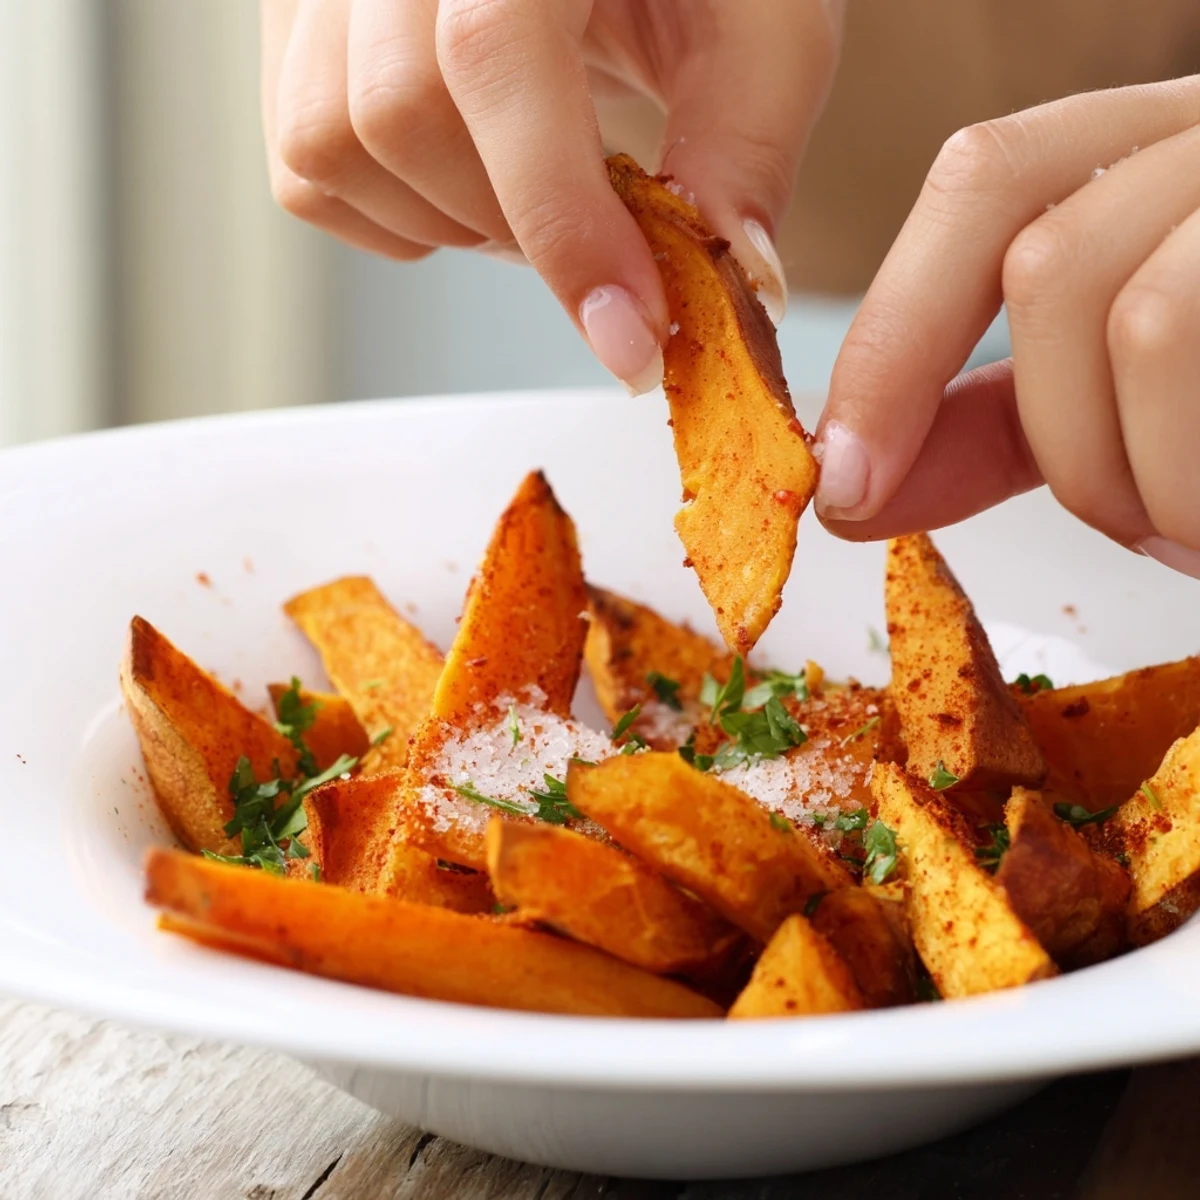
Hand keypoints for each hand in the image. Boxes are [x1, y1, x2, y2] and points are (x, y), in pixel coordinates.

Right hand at [261, 0, 842, 391]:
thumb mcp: (759, 20)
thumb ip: (746, 143)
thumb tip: (734, 283)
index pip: (493, 54)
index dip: (560, 218)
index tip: (629, 335)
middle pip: (399, 116)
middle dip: (517, 227)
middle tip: (602, 238)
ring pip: (329, 149)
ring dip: (454, 223)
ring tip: (538, 192)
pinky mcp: (292, 30)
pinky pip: (304, 169)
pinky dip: (396, 215)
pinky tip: (474, 179)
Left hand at [814, 76, 1199, 577]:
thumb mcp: (1132, 380)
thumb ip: (1000, 419)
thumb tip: (853, 492)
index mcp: (1163, 141)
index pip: (985, 179)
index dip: (892, 340)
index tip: (844, 485)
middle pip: (1057, 265)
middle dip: (1067, 448)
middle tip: (1136, 526)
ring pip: (1152, 320)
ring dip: (1154, 482)